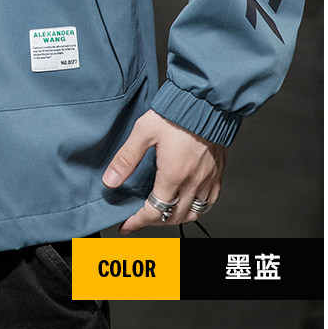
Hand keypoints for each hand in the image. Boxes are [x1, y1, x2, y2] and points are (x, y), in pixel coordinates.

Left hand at [102, 109, 226, 232]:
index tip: (127, 225)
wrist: (206, 102)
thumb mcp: (144, 132)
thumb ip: (126, 158)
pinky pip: (209, 202)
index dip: (138, 221)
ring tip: (160, 214)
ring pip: (193, 214)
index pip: (155, 211)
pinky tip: (186, 203)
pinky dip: (196, 209)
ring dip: (175, 218)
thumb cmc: (177, 114)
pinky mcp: (217, 173)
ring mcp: (207, 180)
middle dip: (153, 221)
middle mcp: (193, 182)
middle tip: (139, 218)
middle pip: (173, 216)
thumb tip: (110, 180)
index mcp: (174, 175)